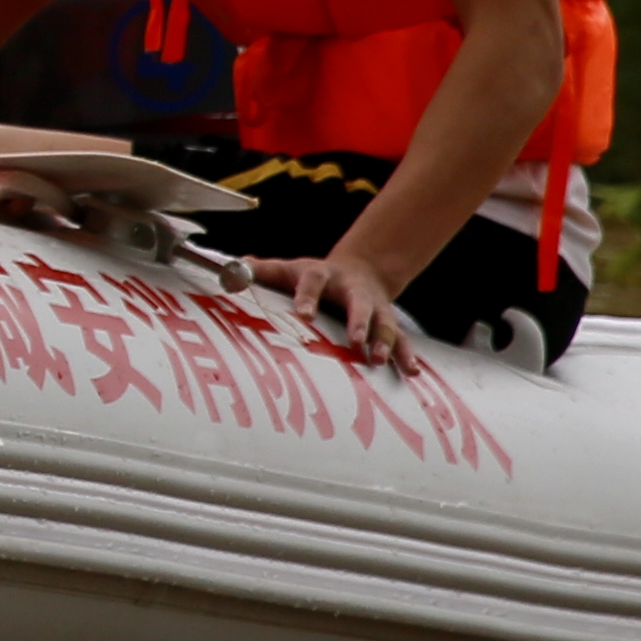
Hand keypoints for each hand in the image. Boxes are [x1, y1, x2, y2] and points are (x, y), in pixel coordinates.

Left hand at [254, 250, 415, 369]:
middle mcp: (352, 289)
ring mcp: (374, 306)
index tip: (303, 314)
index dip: (307, 297)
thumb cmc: (312, 276)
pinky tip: (410, 371)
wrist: (359, 270)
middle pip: (358, 303)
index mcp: (321, 275)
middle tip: (356, 341)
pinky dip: (406, 354)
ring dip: (383, 341)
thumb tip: (230, 269)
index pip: (312, 282)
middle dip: (359, 321)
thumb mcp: (286, 269)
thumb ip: (260, 271)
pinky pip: (400, 338)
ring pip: (383, 322)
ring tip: (378, 359)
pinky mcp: (387, 322)